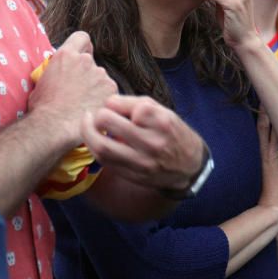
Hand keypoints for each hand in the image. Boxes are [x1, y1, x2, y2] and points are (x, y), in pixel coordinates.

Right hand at [28, 31, 117, 142]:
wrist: (54, 126)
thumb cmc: (43, 108)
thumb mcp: (42, 81)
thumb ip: (56, 71)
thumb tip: (58, 75)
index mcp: (66, 55)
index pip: (82, 38)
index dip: (83, 47)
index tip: (81, 58)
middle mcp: (85, 60)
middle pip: (91, 62)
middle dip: (87, 75)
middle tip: (78, 93)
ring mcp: (100, 74)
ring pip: (101, 79)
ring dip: (95, 89)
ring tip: (83, 106)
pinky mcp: (111, 90)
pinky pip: (109, 92)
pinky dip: (103, 100)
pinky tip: (92, 111)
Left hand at [83, 95, 204, 190]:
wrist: (190, 165)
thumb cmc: (171, 132)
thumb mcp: (161, 110)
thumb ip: (133, 104)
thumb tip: (106, 103)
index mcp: (159, 120)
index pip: (120, 105)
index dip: (111, 103)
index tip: (112, 106)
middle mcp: (151, 141)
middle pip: (107, 122)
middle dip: (95, 116)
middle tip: (94, 115)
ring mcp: (142, 161)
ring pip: (102, 148)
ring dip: (88, 134)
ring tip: (88, 126)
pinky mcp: (134, 175)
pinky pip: (106, 162)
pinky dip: (96, 149)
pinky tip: (97, 141)